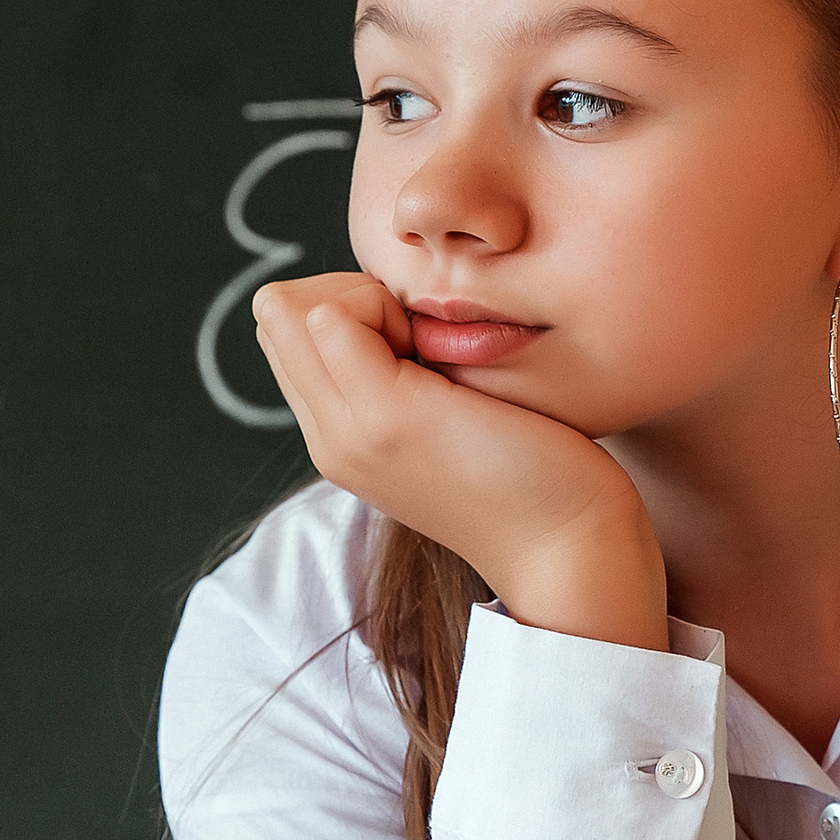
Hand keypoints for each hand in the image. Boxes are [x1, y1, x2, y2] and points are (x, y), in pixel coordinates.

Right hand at [252, 272, 667, 648]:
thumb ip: (403, 375)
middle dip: (342, 295)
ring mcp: (349, 430)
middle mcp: (329, 437)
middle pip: (274, 312)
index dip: (342, 304)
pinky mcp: (386, 418)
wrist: (566, 545)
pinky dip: (384, 306)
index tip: (412, 339)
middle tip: (418, 339)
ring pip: (290, 307)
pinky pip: (332, 315)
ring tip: (429, 350)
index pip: (284, 328)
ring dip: (362, 300)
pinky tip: (442, 353)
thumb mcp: (446, 415)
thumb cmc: (533, 468)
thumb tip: (396, 309)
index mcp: (340, 435)